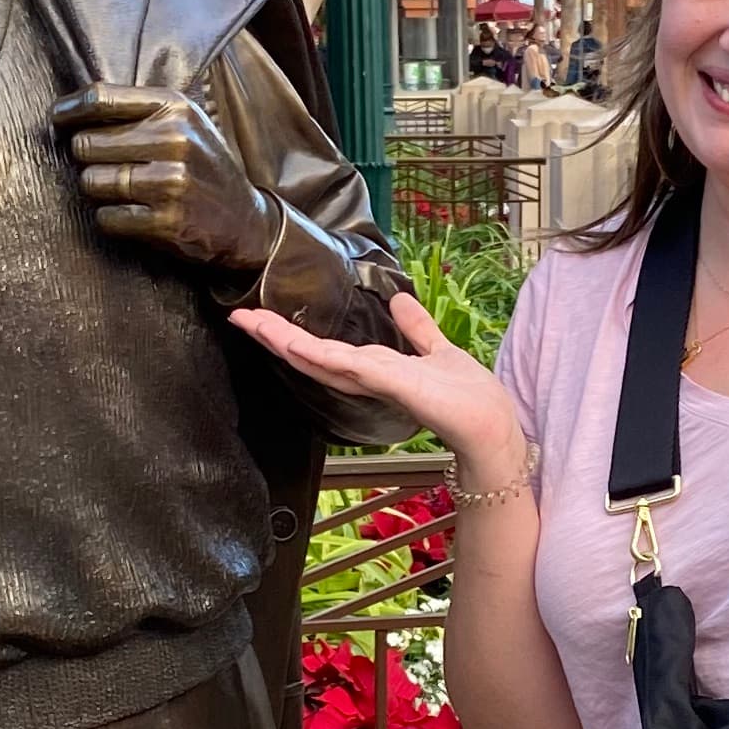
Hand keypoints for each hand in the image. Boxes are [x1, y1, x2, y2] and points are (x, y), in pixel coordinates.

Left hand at [58, 86, 281, 274]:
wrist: (245, 222)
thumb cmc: (200, 166)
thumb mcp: (183, 122)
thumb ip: (136, 110)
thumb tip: (68, 110)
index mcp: (175, 106)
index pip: (100, 98)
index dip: (69, 110)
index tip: (58, 119)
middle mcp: (175, 139)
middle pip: (86, 144)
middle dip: (88, 158)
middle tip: (107, 165)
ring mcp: (171, 182)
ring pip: (91, 182)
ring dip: (98, 189)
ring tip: (123, 190)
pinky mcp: (166, 221)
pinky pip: (106, 217)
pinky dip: (111, 218)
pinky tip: (132, 213)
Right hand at [232, 291, 523, 473]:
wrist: (491, 429)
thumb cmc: (469, 398)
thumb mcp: (439, 350)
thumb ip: (417, 328)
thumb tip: (398, 299)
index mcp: (375, 370)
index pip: (325, 350)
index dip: (292, 333)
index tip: (260, 314)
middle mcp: (367, 378)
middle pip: (310, 355)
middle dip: (274, 335)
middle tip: (237, 314)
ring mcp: (376, 382)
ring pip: (320, 359)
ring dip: (285, 340)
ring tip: (251, 322)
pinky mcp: (391, 383)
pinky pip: (349, 366)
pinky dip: (321, 355)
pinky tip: (296, 344)